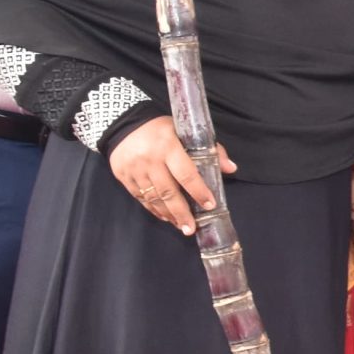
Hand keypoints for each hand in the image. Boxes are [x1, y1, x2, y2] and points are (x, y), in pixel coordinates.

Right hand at [109, 119, 236, 234]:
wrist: (124, 124)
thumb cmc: (161, 130)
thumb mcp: (185, 132)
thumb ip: (210, 149)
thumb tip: (231, 168)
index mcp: (168, 146)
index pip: (186, 173)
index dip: (198, 191)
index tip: (209, 205)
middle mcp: (150, 159)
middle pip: (168, 191)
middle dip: (181, 212)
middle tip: (191, 228)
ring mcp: (134, 169)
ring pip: (153, 197)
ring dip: (168, 214)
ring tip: (181, 226)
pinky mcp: (123, 176)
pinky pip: (140, 197)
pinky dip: (153, 209)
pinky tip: (164, 216)